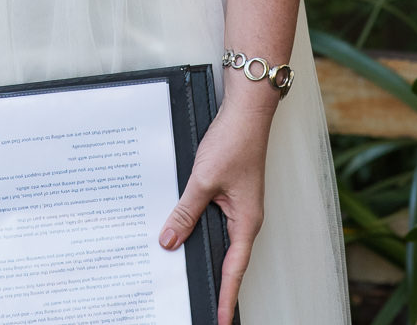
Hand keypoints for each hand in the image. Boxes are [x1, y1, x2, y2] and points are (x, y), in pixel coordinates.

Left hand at [157, 98, 274, 324]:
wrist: (247, 112)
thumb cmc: (235, 141)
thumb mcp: (203, 180)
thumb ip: (185, 212)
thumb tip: (169, 239)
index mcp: (247, 221)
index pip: (234, 270)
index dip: (225, 296)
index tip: (219, 319)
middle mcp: (246, 218)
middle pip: (230, 260)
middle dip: (218, 285)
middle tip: (209, 308)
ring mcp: (239, 207)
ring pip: (223, 241)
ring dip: (210, 259)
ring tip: (198, 282)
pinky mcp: (231, 194)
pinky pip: (217, 223)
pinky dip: (203, 233)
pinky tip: (188, 235)